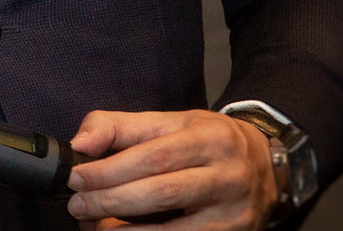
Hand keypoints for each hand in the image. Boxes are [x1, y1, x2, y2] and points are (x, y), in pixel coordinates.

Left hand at [65, 109, 277, 230]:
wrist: (266, 166)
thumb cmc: (207, 141)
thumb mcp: (170, 122)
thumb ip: (120, 127)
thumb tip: (80, 143)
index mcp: (209, 138)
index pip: (152, 156)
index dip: (110, 170)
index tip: (76, 178)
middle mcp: (227, 175)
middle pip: (162, 193)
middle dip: (112, 201)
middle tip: (78, 206)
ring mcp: (233, 212)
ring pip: (174, 229)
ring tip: (95, 226)